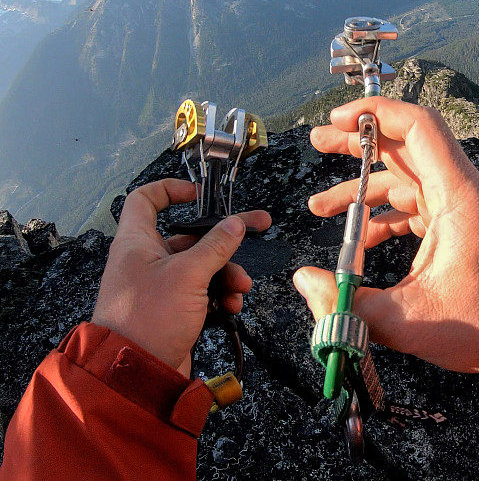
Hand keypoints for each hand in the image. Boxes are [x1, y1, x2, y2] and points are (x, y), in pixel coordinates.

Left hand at [92, 179, 269, 377]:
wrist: (136, 372)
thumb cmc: (150, 317)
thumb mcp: (188, 275)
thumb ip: (215, 246)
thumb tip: (235, 223)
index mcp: (138, 242)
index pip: (146, 200)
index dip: (171, 190)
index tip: (200, 194)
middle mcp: (147, 260)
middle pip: (190, 237)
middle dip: (224, 241)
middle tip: (258, 228)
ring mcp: (160, 286)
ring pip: (201, 266)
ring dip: (226, 274)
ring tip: (240, 287)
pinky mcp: (172, 309)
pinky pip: (201, 292)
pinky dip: (219, 296)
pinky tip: (230, 307)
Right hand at [294, 97, 478, 386]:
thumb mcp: (408, 321)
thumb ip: (348, 303)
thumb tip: (302, 280)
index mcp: (459, 196)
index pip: (419, 127)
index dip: (375, 112)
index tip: (337, 118)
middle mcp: (466, 192)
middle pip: (407, 147)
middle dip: (359, 143)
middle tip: (319, 142)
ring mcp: (468, 209)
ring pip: (409, 180)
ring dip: (366, 190)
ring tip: (321, 206)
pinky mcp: (467, 228)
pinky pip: (421, 207)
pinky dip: (389, 215)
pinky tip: (362, 240)